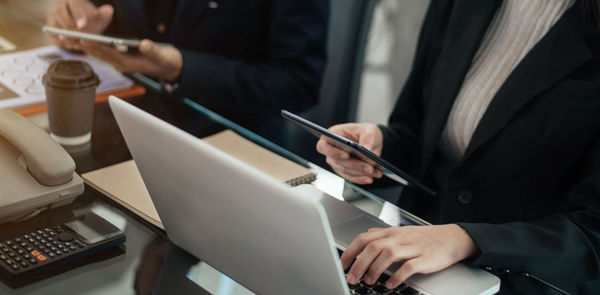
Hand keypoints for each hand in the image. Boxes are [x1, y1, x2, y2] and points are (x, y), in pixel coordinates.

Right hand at [46, 0, 113, 49]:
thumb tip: (108, 10)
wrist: (85, 25)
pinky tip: (73, 45)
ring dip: (66, 36)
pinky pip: (52, 35)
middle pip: (60, 14)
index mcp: (73, 0)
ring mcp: (53, 16)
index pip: (74, 5)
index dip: (78, 15)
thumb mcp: (100, 17)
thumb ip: (105, 14)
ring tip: (78, 44)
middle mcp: (60, 6)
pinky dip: (62, 42)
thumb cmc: (93, 19)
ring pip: (55, 25)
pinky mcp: (50, 27)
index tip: (83, 25)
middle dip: (69, 27)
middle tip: (79, 38)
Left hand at [79, 39, 182, 80]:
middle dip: (86, 45)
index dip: (96, 45)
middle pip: (101, 54)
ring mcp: (121, 63)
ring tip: (73, 37)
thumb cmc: (167, 61)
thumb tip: (144, 44)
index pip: (110, 53)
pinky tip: (87, 40)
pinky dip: (95, 46)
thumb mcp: (163, 56)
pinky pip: (105, 53)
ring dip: (88, 45)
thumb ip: (153, 51)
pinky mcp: (121, 60)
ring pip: (101, 54)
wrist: (171, 68)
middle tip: (70, 36)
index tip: (83, 39)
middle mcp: (123, 65)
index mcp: (130, 64)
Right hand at [316, 123, 382, 183]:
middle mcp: (331, 150)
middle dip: (354, 165)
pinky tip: (370, 178)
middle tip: (368, 167)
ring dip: (359, 172)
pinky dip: (360, 178)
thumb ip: (368, 138)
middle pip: (337, 161)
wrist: (372, 142)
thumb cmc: (366, 132)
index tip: (346, 155)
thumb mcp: (369, 130)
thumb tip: (366, 149)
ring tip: (373, 171)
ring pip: (345, 170)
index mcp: (332, 136)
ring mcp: (336, 162)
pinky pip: (350, 177)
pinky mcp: (344, 171)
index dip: (332, 152)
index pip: (323, 146)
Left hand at [341, 225, 477, 288]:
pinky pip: (408, 267)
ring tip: (369, 281)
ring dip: (375, 269)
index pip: (364, 238)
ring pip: (388, 254)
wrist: (451, 238)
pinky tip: (390, 285)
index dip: (351, 251)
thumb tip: (363, 239)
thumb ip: (382, 236)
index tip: (342, 264)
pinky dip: (397, 277)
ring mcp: (412, 247)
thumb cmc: (424, 238)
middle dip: (359, 263)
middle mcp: (399, 237)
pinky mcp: (425, 259)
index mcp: (391, 232)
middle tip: (352, 277)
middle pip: (373, 246)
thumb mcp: (400, 233)